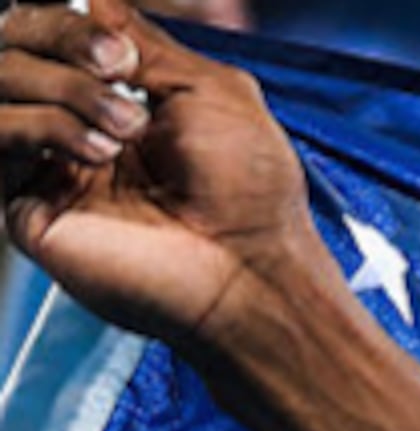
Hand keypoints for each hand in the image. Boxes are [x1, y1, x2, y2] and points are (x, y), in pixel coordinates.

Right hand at [1, 0, 321, 342]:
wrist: (248, 269)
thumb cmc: (249, 192)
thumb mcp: (210, 88)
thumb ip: (144, 41)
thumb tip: (93, 5)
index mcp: (113, 95)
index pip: (49, 31)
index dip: (68, 20)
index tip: (117, 46)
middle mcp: (71, 123)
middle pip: (13, 42)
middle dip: (59, 37)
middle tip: (115, 67)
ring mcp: (44, 162)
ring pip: (0, 79)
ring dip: (66, 88)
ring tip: (127, 129)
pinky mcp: (23, 202)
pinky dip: (43, 126)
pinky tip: (96, 152)